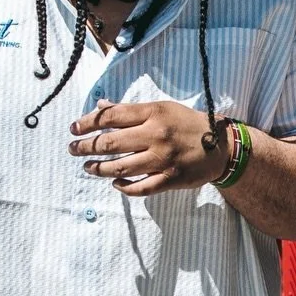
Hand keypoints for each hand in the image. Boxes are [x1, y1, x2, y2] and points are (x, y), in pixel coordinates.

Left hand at [68, 99, 225, 195]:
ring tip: (88, 167)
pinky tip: (115, 182)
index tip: (74, 128)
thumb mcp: (162, 109)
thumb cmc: (188, 125)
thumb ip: (130, 110)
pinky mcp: (171, 179)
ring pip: (121, 167)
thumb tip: (100, 107)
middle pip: (110, 143)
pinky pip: (140, 188)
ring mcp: (163, 159)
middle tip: (73, 150)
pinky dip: (124, 187)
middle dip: (86, 147)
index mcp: (153, 113)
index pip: (111, 117)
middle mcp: (157, 135)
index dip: (87, 122)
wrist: (223, 147)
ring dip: (99, 169)